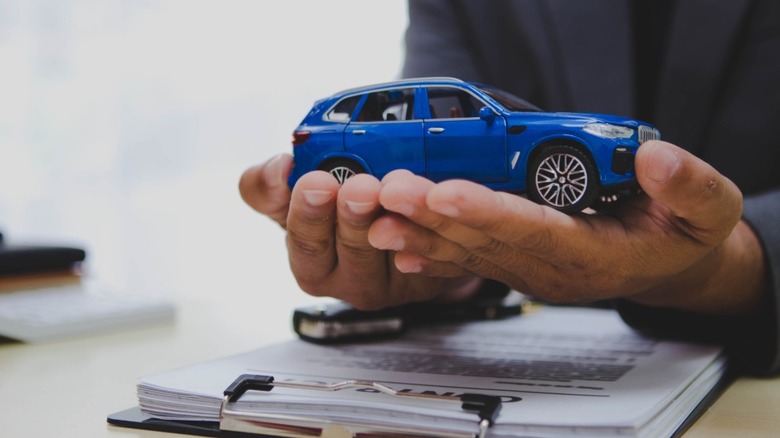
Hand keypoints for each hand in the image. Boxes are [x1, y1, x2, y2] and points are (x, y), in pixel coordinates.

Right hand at [239, 154, 478, 309]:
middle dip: (353, 217)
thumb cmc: (337, 214)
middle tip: (360, 188)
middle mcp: (348, 280)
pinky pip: (430, 252)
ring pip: (392, 251)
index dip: (307, 213)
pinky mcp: (426, 278)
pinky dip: (428, 225)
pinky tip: (427, 203)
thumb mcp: (297, 198)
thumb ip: (270, 185)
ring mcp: (390, 283)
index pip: (303, 243)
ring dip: (393, 220)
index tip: (316, 181)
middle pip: (350, 251)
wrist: (395, 230)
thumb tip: (276, 168)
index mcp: (311, 262)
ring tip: (393, 190)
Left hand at [369, 141, 767, 315]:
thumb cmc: (680, 235)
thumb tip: (653, 158)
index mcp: (593, 253)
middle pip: (485, 240)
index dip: (489, 210)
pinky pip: (468, 260)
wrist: (665, 264)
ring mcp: (529, 269)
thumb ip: (687, 186)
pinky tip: (398, 246)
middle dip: (433, 214)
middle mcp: (551, 267)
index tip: (446, 190)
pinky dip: (432, 252)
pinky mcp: (516, 262)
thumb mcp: (707, 210)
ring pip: (467, 251)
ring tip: (376, 215)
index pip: (534, 230)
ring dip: (419, 231)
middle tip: (389, 189)